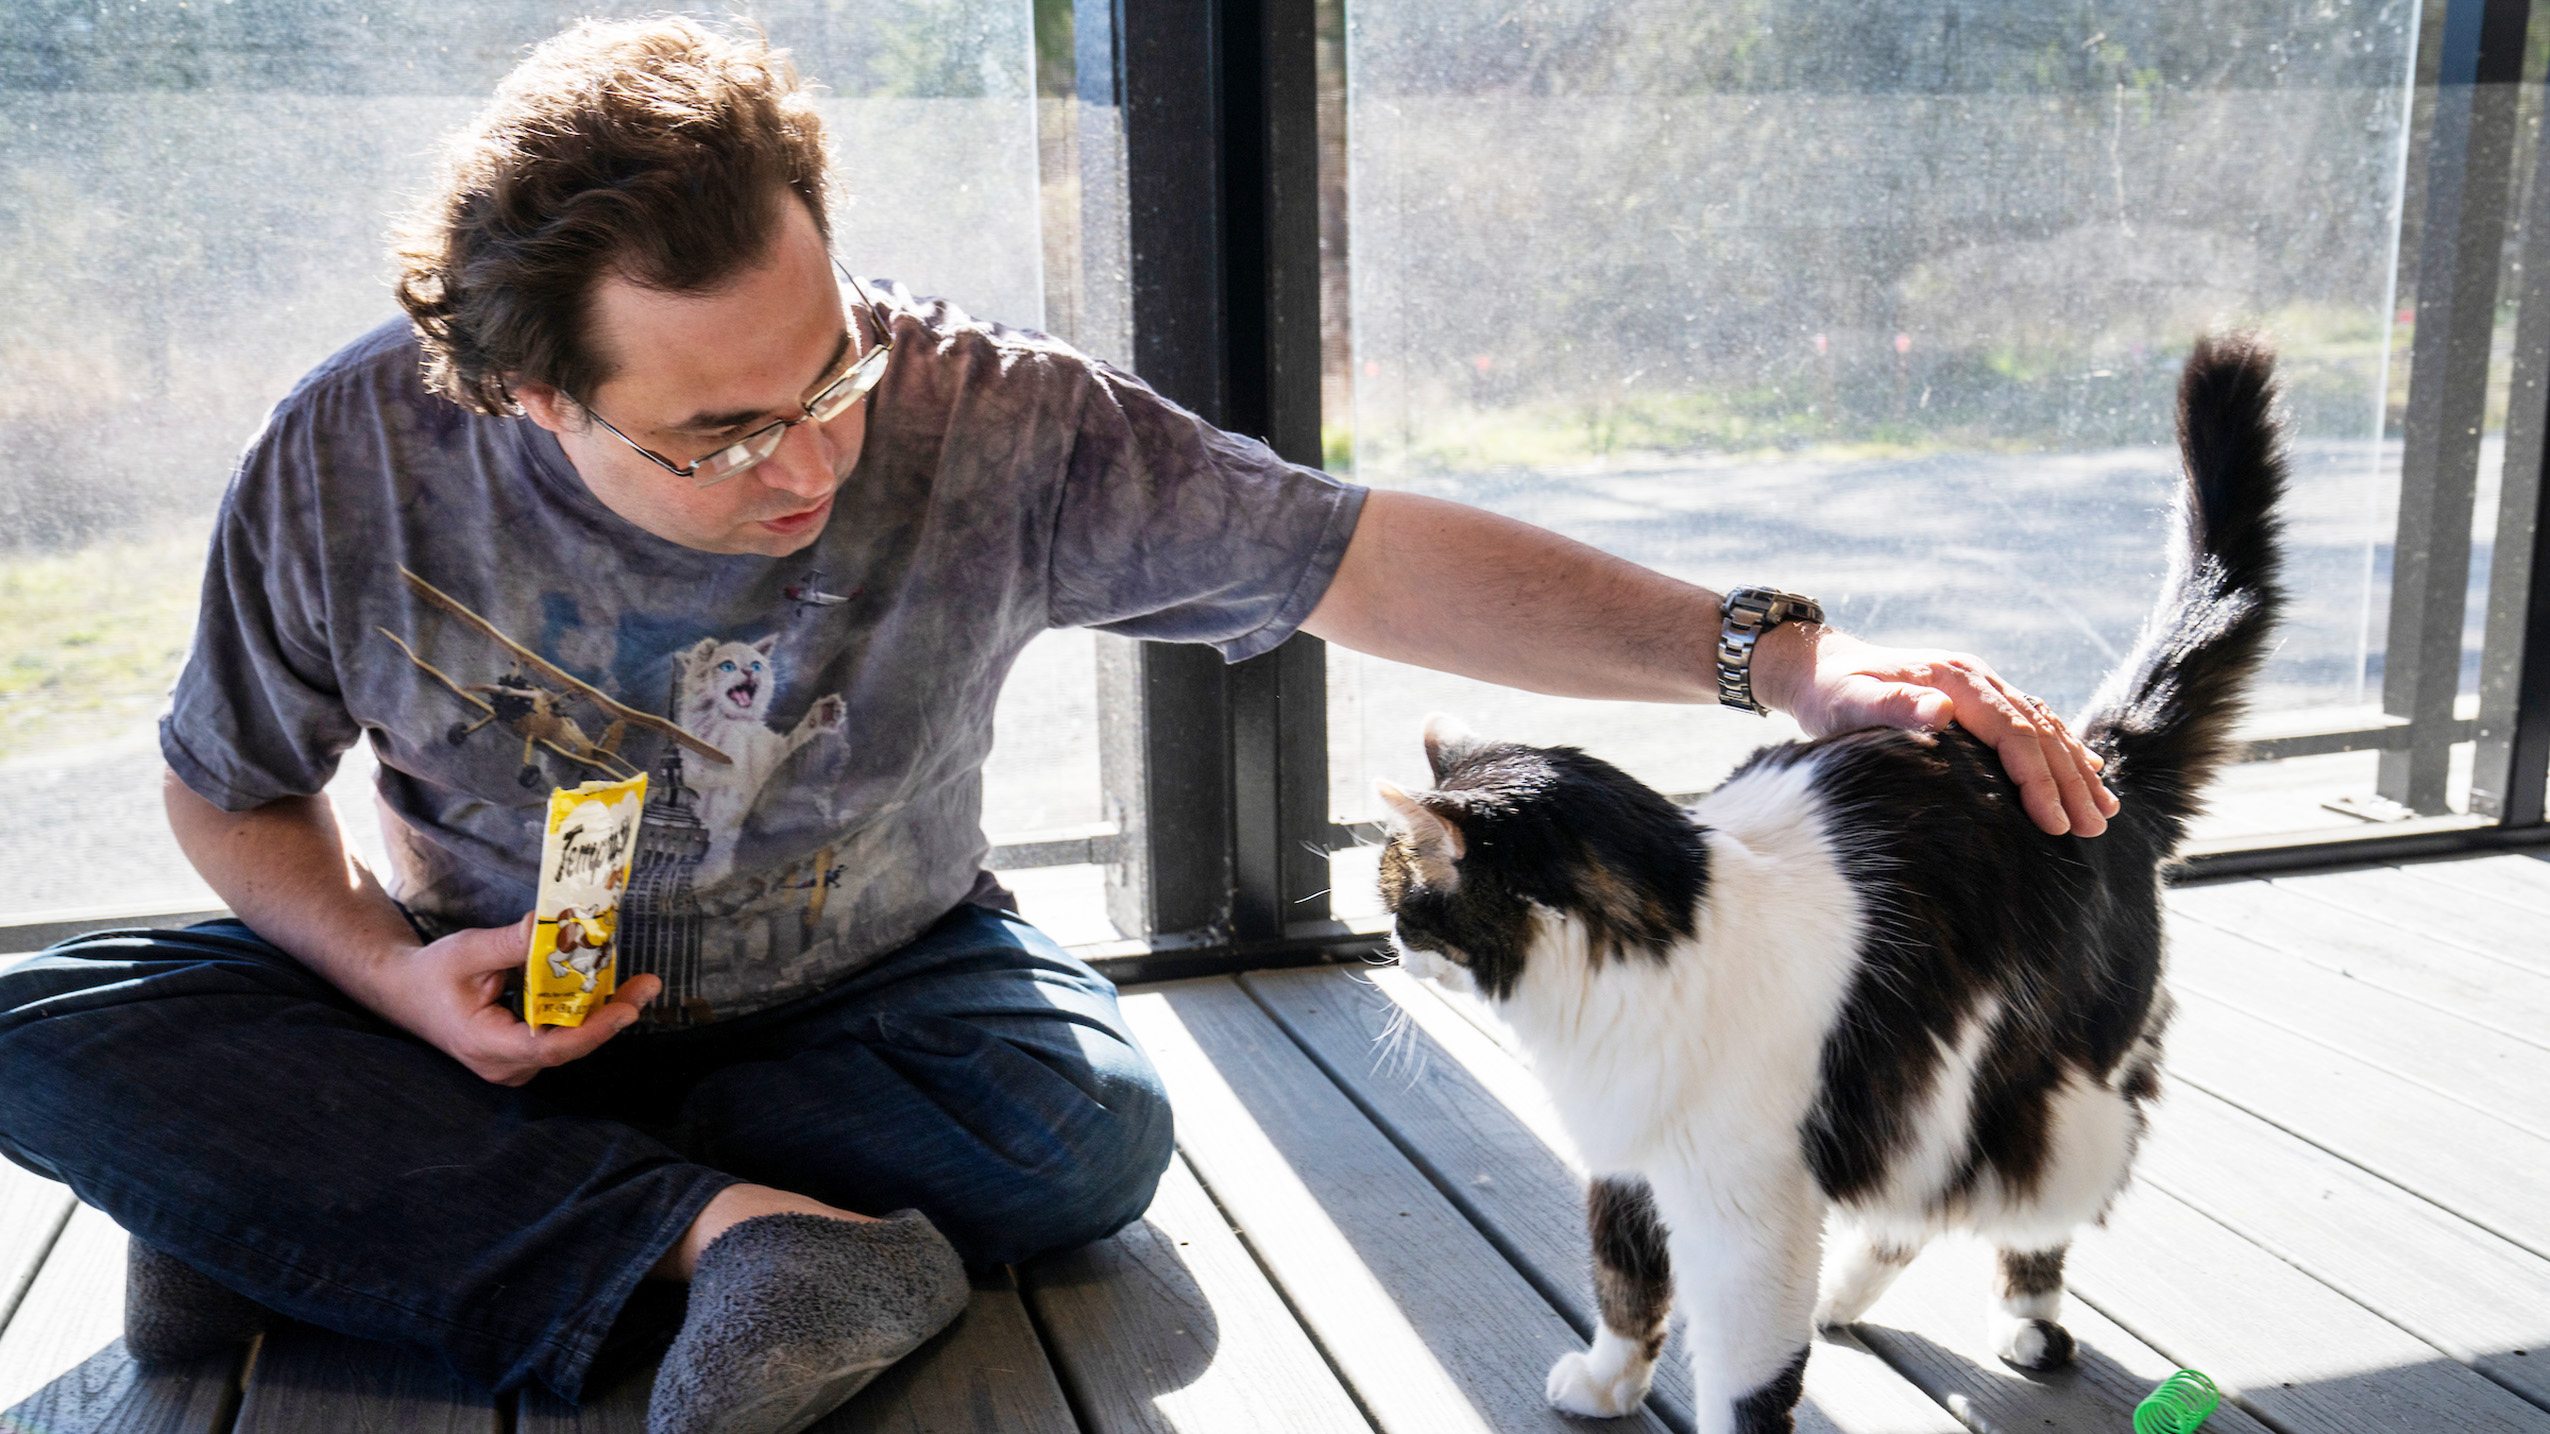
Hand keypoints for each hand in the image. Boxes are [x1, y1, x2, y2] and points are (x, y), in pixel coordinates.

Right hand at [354, 915, 662, 1085]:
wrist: (405, 991)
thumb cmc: (432, 973)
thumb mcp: (469, 949)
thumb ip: (512, 942)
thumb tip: (555, 923)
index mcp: (487, 1045)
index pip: (551, 1046)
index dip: (594, 1029)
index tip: (627, 1009)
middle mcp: (505, 1065)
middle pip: (569, 1045)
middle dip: (611, 1015)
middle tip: (648, 985)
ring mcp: (514, 1063)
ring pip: (569, 1042)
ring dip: (602, 1012)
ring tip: (640, 985)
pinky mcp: (522, 1053)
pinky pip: (560, 1035)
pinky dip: (583, 1012)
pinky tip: (608, 987)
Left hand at [1757, 625, 2119, 837]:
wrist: (1821, 666)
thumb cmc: (1831, 692)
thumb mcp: (1848, 701)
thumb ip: (1890, 706)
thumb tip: (1941, 712)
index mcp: (1953, 680)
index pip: (2012, 732)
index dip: (2038, 779)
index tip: (2054, 822)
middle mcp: (1976, 679)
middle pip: (2039, 732)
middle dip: (2070, 783)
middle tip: (2094, 829)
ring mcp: (1981, 687)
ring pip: (2044, 727)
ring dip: (2076, 769)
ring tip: (2104, 810)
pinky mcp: (1978, 698)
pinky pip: (2033, 723)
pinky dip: (2063, 749)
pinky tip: (2087, 771)